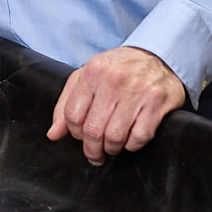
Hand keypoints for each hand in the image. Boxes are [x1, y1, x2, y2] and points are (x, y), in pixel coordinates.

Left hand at [46, 46, 186, 165]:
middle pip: (92, 130)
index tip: (81, 137)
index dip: (74, 133)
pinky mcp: (157, 102)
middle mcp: (114, 80)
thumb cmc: (118, 69)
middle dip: (92, 149)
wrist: (157, 56)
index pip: (72, 114)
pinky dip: (133, 145)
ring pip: (115, 137)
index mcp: (93, 72)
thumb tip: (53, 134)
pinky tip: (131, 140)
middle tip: (95, 154)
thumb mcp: (88, 77)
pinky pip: (139, 137)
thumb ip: (66, 103)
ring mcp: (137, 91)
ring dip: (112, 149)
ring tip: (112, 147)